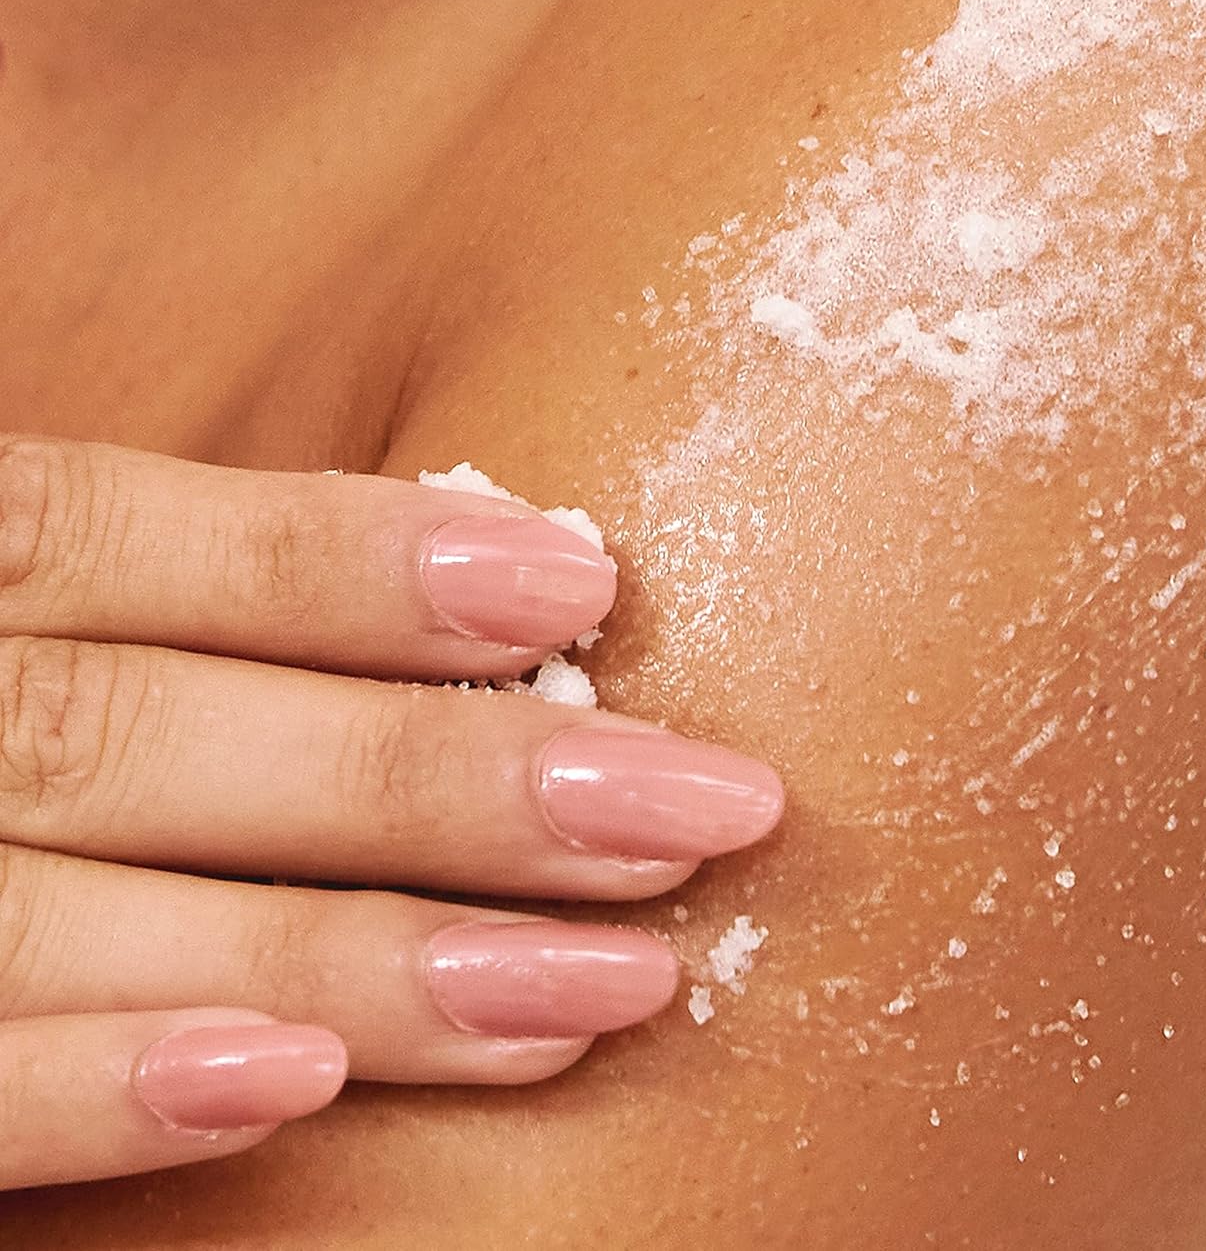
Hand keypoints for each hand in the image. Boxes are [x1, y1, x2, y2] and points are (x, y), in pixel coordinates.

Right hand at [0, 437, 782, 1188]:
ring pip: (73, 906)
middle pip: (147, 733)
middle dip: (441, 780)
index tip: (588, 578)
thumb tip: (456, 578)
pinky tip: (299, 1090)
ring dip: (354, 954)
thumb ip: (141, 600)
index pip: (126, 544)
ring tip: (602, 984)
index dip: (351, 561)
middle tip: (700, 810)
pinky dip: (91, 1092)